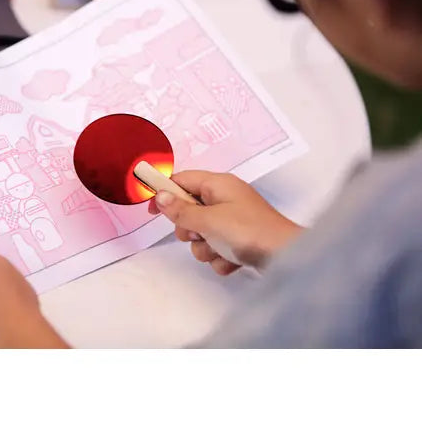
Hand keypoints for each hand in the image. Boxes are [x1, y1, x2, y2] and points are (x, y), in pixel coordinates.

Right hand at [149, 170, 301, 273]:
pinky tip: (233, 261)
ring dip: (205, 247)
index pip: (182, 180)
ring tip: (220, 251)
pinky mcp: (241, 241)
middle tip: (197, 234)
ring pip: (202, 234)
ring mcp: (234, 221)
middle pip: (189, 210)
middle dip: (188, 228)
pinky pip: (217, 249)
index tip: (151, 210)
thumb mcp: (208, 220)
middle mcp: (226, 199)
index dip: (164, 192)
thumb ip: (181, 210)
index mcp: (218, 185)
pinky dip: (221, 257)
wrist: (288, 258)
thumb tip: (160, 196)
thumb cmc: (248, 232)